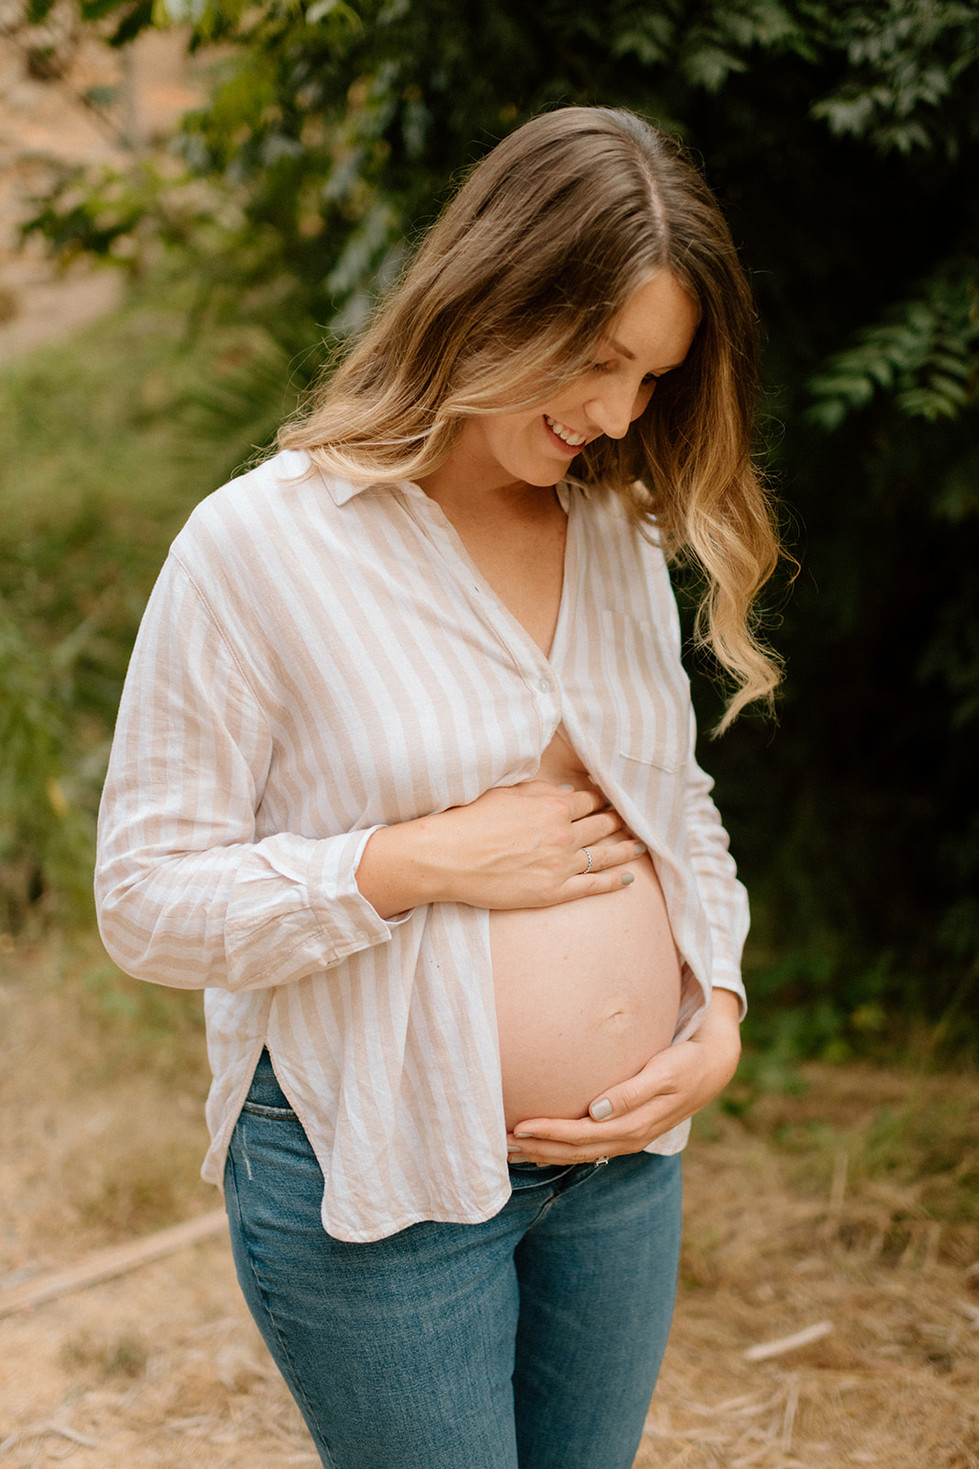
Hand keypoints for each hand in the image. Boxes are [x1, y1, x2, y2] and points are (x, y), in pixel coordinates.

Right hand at [357, 779, 640, 917]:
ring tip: (640, 845)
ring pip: (604, 854)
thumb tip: (568, 793)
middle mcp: (563, 833)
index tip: (612, 800)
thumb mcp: (507, 793)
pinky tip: (628, 878)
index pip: (588, 800)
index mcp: (552, 805)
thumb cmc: (471, 820)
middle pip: (601, 825)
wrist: (449, 857)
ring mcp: (561, 864)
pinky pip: (592, 886)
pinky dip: (613, 881)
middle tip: (633, 820)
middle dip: (618, 821)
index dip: (602, 799)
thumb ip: (541, 791)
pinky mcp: (554, 891)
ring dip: (625, 848)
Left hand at [506, 988, 741, 1163]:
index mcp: (634, 1125)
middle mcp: (628, 1137)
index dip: (550, 1133)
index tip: (519, 1127)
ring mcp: (628, 1137)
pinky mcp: (627, 1130)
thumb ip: (631, 1093)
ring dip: (545, 1152)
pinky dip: (562, 1147)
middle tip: (500, 1144)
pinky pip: (589, 1145)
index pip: (582, 1134)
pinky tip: (543, 1145)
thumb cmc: (686, 1063)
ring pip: (580, 1152)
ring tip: (511, 1150)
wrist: (714, 1066)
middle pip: (575, 1150)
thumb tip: (597, 1110)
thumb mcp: (663, 1073)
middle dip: (538, 1149)